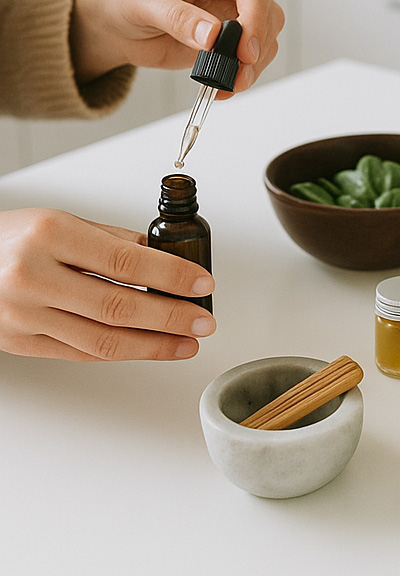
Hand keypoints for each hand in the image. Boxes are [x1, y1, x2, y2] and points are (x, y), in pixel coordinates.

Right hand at [0, 208, 215, 360]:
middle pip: (119, 306)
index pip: (127, 260)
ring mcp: (23, 314)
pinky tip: (148, 348)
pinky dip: (121, 353)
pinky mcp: (18, 343)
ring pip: (102, 340)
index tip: (202, 283)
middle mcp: (34, 276)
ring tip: (186, 342)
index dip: (171, 276)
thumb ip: (113, 241)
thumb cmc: (9, 238)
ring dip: (153, 345)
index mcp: (51, 235)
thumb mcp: (61, 222)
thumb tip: (164, 257)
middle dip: (171, 317)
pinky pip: (80, 353)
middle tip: (203, 321)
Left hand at [69, 0, 283, 91]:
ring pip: (266, 38)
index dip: (255, 18)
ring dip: (255, 64)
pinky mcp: (229, 40)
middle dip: (258, 45)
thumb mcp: (144, 2)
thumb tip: (211, 35)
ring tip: (230, 83)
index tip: (244, 50)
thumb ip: (179, 17)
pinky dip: (243, 75)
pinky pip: (250, 58)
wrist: (113, 24)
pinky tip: (223, 86)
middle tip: (240, 72)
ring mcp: (233, 14)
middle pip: (267, 13)